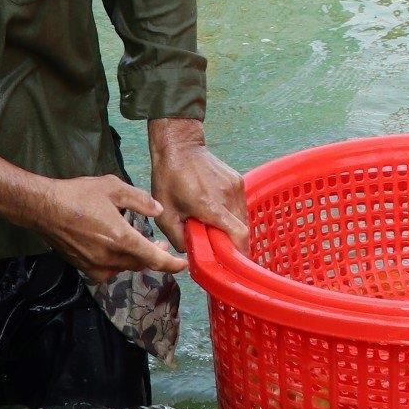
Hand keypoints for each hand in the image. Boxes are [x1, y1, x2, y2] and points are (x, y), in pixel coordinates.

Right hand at [34, 174, 184, 286]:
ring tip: (137, 244)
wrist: (43, 208)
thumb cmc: (78, 195)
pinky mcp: (82, 266)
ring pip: (123, 268)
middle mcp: (109, 257)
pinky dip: (116, 264)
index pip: (154, 258)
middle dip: (154, 256)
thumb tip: (158, 210)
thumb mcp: (113, 187)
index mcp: (121, 238)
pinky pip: (106, 272)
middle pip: (140, 264)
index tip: (184, 265)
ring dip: (134, 259)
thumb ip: (139, 200)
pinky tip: (114, 252)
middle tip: (158, 243)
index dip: (172, 264)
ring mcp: (94, 264)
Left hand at [148, 117, 250, 255]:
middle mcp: (227, 196)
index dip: (239, 251)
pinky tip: (218, 215)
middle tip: (219, 249)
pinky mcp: (239, 181)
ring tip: (216, 231)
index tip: (232, 262)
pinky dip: (233, 216)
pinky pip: (241, 207)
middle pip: (243, 230)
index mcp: (209, 205)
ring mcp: (236, 187)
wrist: (180, 146)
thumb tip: (193, 253)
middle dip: (234, 244)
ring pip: (244, 219)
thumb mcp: (164, 213)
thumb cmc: (168, 179)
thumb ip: (178, 238)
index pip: (238, 233)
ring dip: (234, 230)